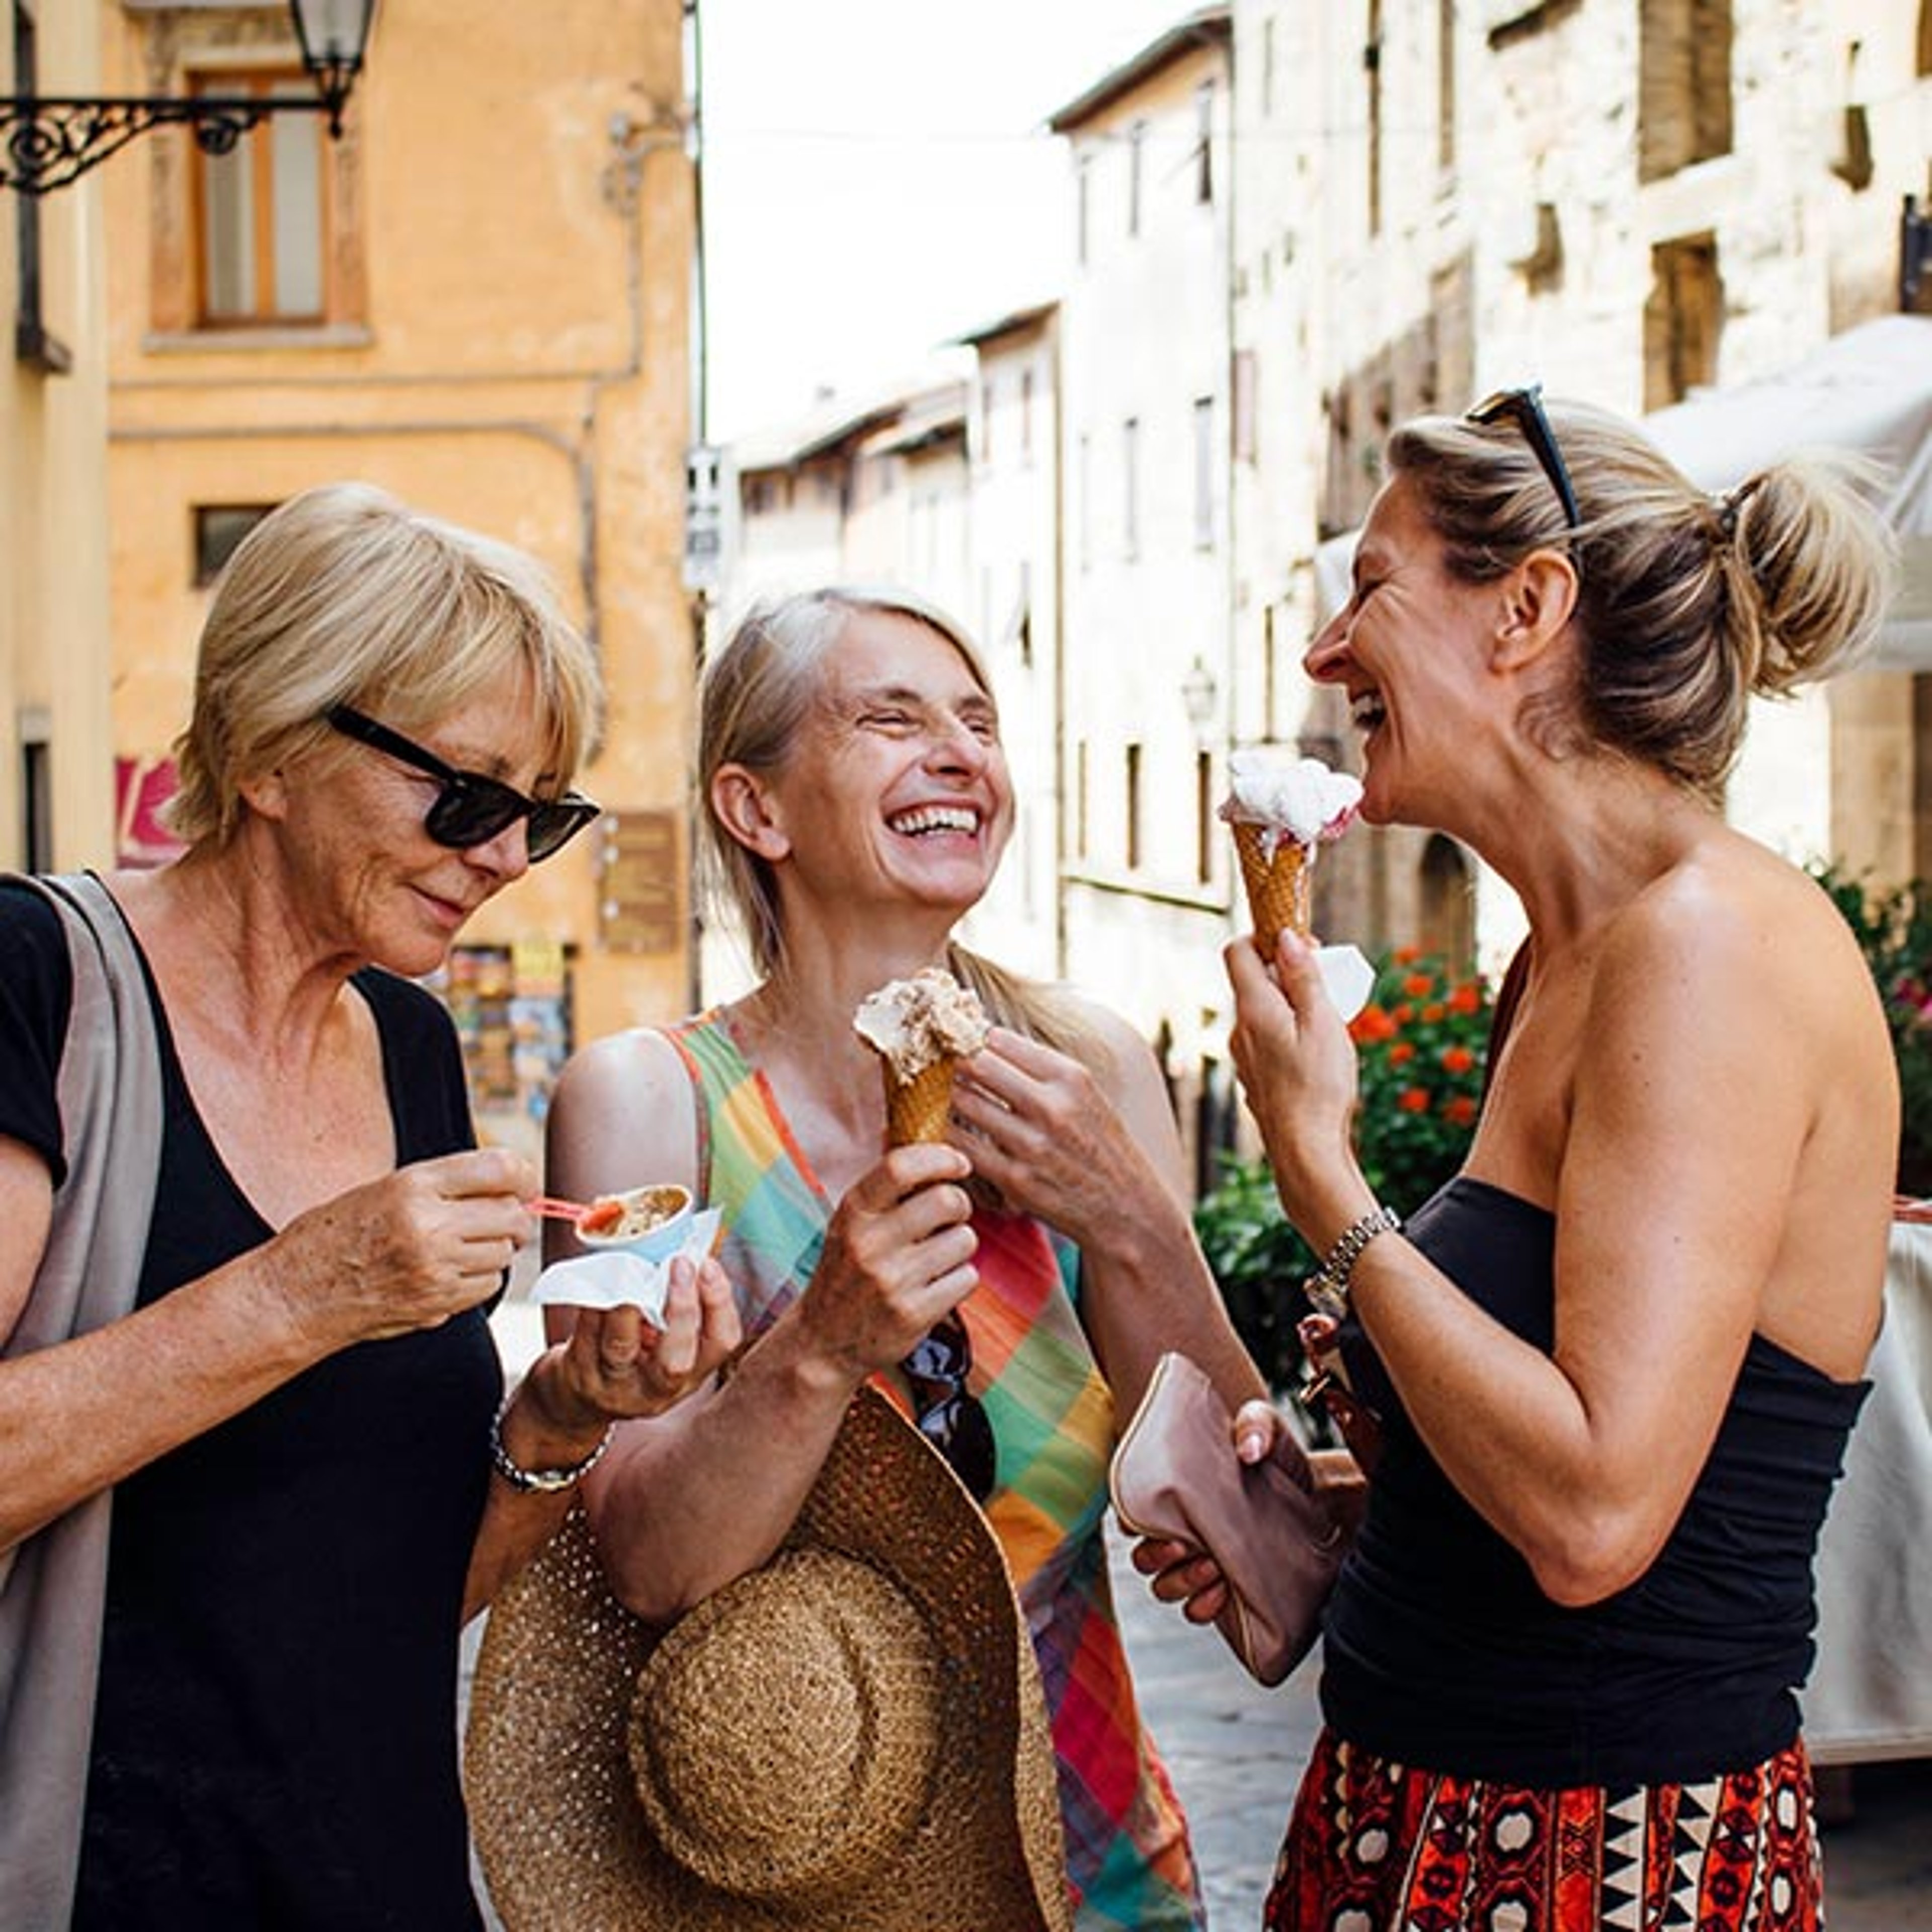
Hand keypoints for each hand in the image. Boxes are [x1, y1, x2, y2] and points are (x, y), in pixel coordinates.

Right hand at [271, 1147, 535, 1353]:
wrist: (296, 1293)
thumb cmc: (336, 1233)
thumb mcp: (386, 1187)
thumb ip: (446, 1183)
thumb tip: (509, 1182)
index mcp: (415, 1186)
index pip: (500, 1169)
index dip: (523, 1175)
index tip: (524, 1183)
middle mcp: (429, 1226)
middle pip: (511, 1216)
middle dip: (513, 1216)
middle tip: (497, 1218)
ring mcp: (435, 1270)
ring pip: (504, 1254)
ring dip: (495, 1249)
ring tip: (462, 1245)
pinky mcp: (437, 1304)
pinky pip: (487, 1286)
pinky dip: (479, 1278)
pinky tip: (450, 1271)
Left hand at [543, 1254, 742, 1424]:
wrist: (577, 1396)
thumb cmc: (632, 1354)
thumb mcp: (665, 1342)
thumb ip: (679, 1309)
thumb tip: (689, 1253)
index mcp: (691, 1374)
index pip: (721, 1343)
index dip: (720, 1304)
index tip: (708, 1264)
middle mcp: (657, 1389)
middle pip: (675, 1360)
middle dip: (682, 1309)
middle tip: (679, 1263)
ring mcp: (616, 1385)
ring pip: (621, 1347)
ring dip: (627, 1304)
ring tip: (630, 1270)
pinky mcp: (580, 1374)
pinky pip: (588, 1332)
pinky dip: (596, 1302)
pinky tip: (602, 1281)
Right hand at [791, 1144, 978, 1378]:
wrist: (823, 1342)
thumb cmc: (846, 1273)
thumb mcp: (850, 1224)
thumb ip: (886, 1190)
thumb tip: (930, 1145)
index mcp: (853, 1212)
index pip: (900, 1166)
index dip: (940, 1157)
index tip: (959, 1163)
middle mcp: (869, 1243)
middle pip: (946, 1200)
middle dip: (960, 1205)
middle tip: (951, 1216)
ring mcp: (892, 1280)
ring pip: (965, 1239)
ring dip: (960, 1246)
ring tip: (936, 1258)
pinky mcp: (914, 1314)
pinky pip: (967, 1278)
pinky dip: (960, 1279)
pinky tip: (936, 1286)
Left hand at [949, 1027, 1167, 1243]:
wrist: (1127, 1209)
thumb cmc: (1101, 1146)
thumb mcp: (1086, 1095)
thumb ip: (1042, 1068)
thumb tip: (986, 1039)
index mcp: (1071, 1077)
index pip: (1000, 1039)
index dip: (970, 1037)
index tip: (953, 1039)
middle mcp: (1052, 1106)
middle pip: (978, 1065)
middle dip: (953, 1061)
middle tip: (935, 1062)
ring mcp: (1032, 1144)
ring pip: (965, 1102)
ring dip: (945, 1095)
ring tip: (934, 1092)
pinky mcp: (1015, 1179)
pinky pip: (964, 1147)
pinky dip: (948, 1134)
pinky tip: (942, 1128)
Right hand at [1126, 1395, 1286, 1627]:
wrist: (1321, 1501)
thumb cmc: (1282, 1462)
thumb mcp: (1270, 1428)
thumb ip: (1256, 1425)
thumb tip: (1249, 1449)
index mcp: (1177, 1494)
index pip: (1132, 1511)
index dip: (1130, 1519)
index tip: (1150, 1518)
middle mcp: (1181, 1532)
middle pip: (1143, 1556)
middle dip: (1156, 1555)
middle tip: (1182, 1544)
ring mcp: (1199, 1564)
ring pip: (1164, 1586)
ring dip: (1182, 1581)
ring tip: (1213, 1567)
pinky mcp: (1222, 1590)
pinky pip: (1195, 1610)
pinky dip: (1202, 1606)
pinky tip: (1223, 1592)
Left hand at [1225, 934, 1362, 1217]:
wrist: (1305, 1151)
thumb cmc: (1319, 1087)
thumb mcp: (1322, 1022)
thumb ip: (1304, 977)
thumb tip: (1286, 937)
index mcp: (1253, 1009)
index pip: (1238, 951)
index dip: (1266, 938)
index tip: (1305, 949)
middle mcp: (1239, 1030)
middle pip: (1254, 982)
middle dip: (1288, 975)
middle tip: (1328, 988)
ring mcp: (1243, 1056)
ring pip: (1262, 1014)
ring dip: (1291, 1008)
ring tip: (1326, 1027)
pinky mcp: (1255, 1078)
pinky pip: (1267, 1041)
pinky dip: (1288, 1035)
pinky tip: (1315, 1056)